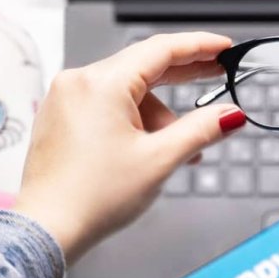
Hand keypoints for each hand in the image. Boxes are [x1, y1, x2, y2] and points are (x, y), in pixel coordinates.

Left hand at [13, 33, 245, 263]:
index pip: (161, 50)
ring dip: (159, 113)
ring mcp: (66, 99)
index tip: (223, 47)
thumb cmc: (91, 198)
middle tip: (217, 74)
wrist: (47, 231)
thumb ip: (201, 130)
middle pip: (144, 66)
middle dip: (183, 75)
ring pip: (128, 91)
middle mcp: (79, 83)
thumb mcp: (160, 160)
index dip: (199, 46)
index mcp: (102, 84)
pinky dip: (135, 119)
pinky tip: (150, 146)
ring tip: (176, 150)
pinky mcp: (61, 118)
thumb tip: (230, 114)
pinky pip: (108, 104)